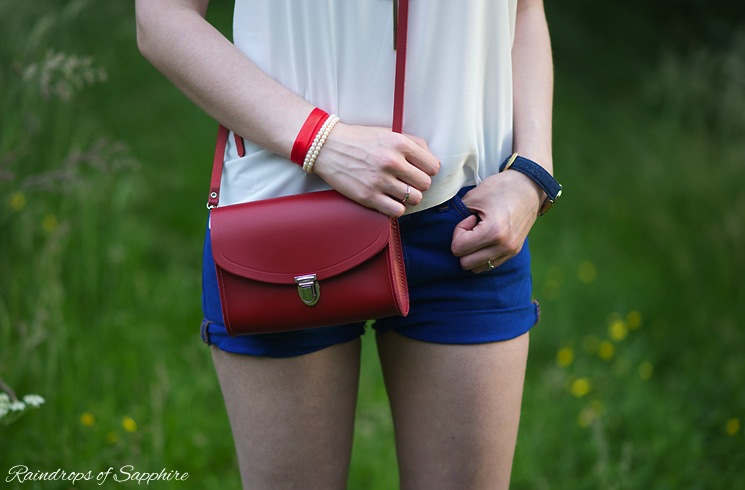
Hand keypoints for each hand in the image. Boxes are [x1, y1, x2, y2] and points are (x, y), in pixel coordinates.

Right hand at [313, 123, 439, 216]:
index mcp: (399, 144)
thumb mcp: (389, 133)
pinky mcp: (368, 196)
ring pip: (415, 199)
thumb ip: (414, 143)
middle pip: (425, 184)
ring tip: (398, 192)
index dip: (428, 170)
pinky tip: (389, 200)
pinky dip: (397, 208)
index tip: (418, 171)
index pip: (432, 166)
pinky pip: (398, 211)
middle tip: (407, 182)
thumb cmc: (360, 140)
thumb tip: (433, 162)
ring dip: (408, 197)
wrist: (328, 147)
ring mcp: (380, 180)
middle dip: (419, 184)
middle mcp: (392, 162)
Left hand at [451, 170, 543, 272]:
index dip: (459, 232)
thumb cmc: (500, 188)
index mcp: (494, 232)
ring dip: (473, 253)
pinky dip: (482, 255)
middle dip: (464, 246)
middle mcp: (504, 246)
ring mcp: (511, 251)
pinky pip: (489, 265)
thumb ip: (456, 216)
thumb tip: (444, 231)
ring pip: (477, 268)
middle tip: (473, 227)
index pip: (458, 249)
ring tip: (481, 233)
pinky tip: (488, 237)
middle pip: (465, 263)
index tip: (469, 219)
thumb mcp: (473, 197)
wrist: (529, 187)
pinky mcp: (514, 252)